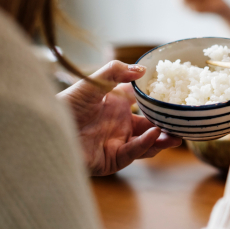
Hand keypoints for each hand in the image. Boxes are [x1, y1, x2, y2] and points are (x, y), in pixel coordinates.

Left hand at [58, 62, 181, 175]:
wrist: (46, 132)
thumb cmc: (65, 105)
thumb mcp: (92, 82)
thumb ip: (115, 71)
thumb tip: (142, 69)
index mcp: (116, 105)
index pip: (144, 103)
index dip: (159, 100)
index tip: (176, 95)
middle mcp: (120, 124)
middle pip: (150, 125)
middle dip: (168, 125)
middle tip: (183, 121)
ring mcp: (117, 142)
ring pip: (147, 143)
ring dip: (163, 139)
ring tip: (177, 135)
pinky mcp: (112, 159)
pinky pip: (134, 153)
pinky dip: (145, 144)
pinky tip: (154, 134)